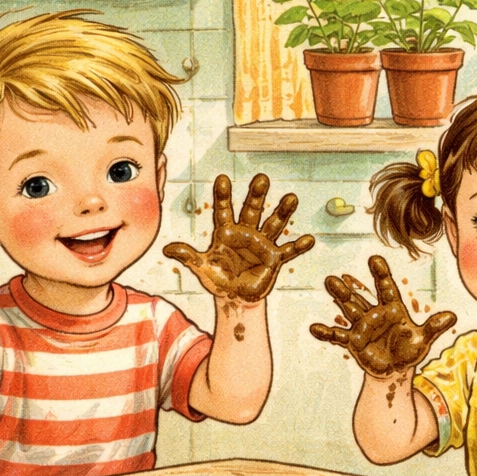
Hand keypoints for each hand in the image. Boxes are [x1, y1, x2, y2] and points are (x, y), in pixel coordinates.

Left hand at [163, 174, 314, 302]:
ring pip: (273, 224)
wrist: (235, 297)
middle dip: (257, 195)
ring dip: (282, 213)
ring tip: (292, 198)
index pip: (223, 211)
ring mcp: (262, 245)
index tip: (222, 179)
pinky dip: (298, 246)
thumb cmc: (218, 279)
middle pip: (252, 210)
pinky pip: (288, 251)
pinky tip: (309, 239)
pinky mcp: (274, 259)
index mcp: (226, 233)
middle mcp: (246, 234)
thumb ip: (187, 256)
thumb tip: (167, 249)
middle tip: (262, 178)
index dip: (223, 196)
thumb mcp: (202, 268)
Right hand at [310, 254, 456, 376]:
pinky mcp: (353, 342)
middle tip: (335, 275)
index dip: (381, 274)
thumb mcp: (423, 339)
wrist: (395, 370)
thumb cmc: (409, 351)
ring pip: (348, 309)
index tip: (374, 259)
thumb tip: (452, 316)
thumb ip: (434, 327)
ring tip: (328, 284)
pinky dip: (326, 332)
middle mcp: (374, 315)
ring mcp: (362, 327)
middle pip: (360, 298)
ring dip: (338, 298)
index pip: (386, 288)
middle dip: (349, 288)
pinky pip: (337, 335)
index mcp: (392, 310)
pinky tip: (314, 327)